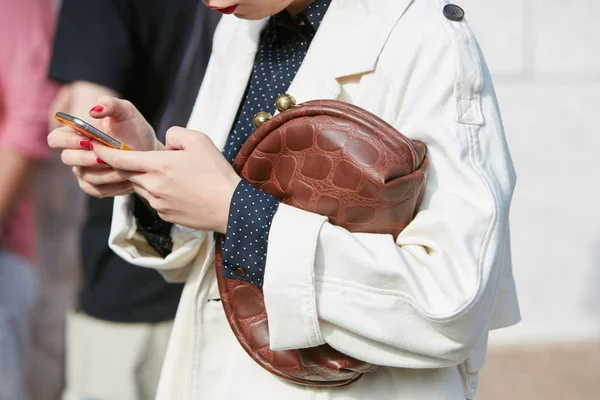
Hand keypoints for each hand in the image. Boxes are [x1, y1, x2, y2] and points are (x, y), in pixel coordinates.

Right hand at [47, 96, 159, 197]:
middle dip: (88, 158)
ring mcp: (84, 171)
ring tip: (125, 165)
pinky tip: (127, 177)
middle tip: (108, 156)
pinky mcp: (95, 186)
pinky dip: (113, 185)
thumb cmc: (134, 128)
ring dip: (106, 171)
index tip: (87, 140)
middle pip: (67, 158)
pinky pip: (96, 190)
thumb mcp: (126, 111)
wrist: (149, 150)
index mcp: (77, 133)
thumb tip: (94, 110)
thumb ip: (111, 104)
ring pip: (85, 176)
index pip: (55, 138)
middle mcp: (76, 152)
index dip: (66, 141)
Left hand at [92, 127, 241, 232]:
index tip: (92, 146)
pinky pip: (154, 200)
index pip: (119, 158)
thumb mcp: (199, 140)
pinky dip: (159, 192)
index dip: (103, 151)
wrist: (231, 208)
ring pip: (140, 187)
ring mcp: (157, 203)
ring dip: (145, 178)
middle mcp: (152, 186)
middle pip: (127, 173)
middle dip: (124, 164)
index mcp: (157, 165)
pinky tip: (180, 189)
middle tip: (127, 155)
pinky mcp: (166, 216)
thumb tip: (164, 143)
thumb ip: (174, 134)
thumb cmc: (216, 172)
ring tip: (169, 173)